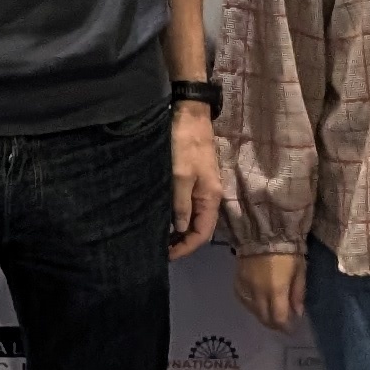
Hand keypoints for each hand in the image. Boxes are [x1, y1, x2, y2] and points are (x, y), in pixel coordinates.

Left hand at [168, 106, 223, 256]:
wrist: (189, 114)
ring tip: (159, 237)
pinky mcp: (194, 178)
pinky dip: (177, 215)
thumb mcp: (180, 176)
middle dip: (182, 241)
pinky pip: (188, 204)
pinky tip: (163, 217)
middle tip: (160, 249)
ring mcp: (202, 186)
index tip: (167, 255)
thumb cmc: (184, 144)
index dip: (186, 247)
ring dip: (179, 229)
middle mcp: (210, 195)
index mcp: (211, 197)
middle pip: (199, 227)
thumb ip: (181, 204)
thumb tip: (181, 228)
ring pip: (193, 217)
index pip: (202, 233)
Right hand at [235, 251, 305, 331]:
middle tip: (281, 323)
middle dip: (274, 323)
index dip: (285, 327)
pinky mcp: (237, 280)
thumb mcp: (299, 270)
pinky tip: (256, 303)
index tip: (291, 329)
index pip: (279, 318)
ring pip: (252, 310)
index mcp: (276, 291)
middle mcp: (258, 293)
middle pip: (264, 317)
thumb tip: (298, 313)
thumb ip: (298, 293)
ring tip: (270, 313)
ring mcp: (246, 287)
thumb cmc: (288, 250)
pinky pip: (242, 299)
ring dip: (262, 315)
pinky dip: (250, 304)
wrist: (264, 231)